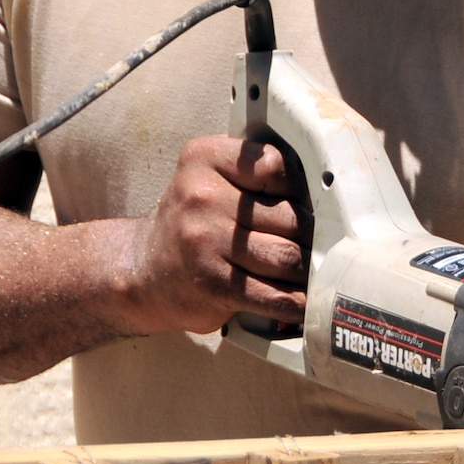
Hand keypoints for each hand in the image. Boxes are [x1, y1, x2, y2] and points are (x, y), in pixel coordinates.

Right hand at [115, 137, 307, 334]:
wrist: (142, 271)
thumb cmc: (192, 221)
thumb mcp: (209, 176)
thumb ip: (253, 172)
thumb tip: (321, 194)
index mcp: (203, 159)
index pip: (275, 165)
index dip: (295, 187)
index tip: (298, 201)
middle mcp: (202, 197)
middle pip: (290, 217)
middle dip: (311, 236)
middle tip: (320, 244)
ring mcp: (207, 242)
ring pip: (288, 257)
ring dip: (307, 270)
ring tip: (313, 271)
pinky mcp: (215, 284)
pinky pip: (274, 296)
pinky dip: (296, 304)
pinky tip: (304, 303)